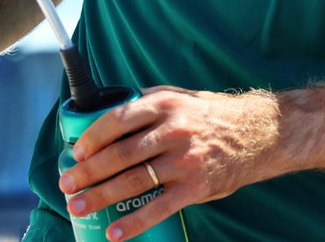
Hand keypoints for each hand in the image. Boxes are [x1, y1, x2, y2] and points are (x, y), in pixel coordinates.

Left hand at [56, 86, 293, 240]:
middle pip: (120, 154)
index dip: (92, 138)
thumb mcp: (178, 96)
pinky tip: (114, 233)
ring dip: (101, 196)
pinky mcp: (196, 187)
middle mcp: (173, 131)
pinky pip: (160, 208)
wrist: (258, 133)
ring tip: (79, 206)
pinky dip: (134, 223)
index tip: (76, 153)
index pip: (117, 120)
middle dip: (87, 172)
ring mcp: (185, 161)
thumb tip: (105, 109)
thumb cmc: (210, 114)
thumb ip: (145, 103)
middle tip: (66, 184)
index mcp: (164, 105)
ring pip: (134, 182)